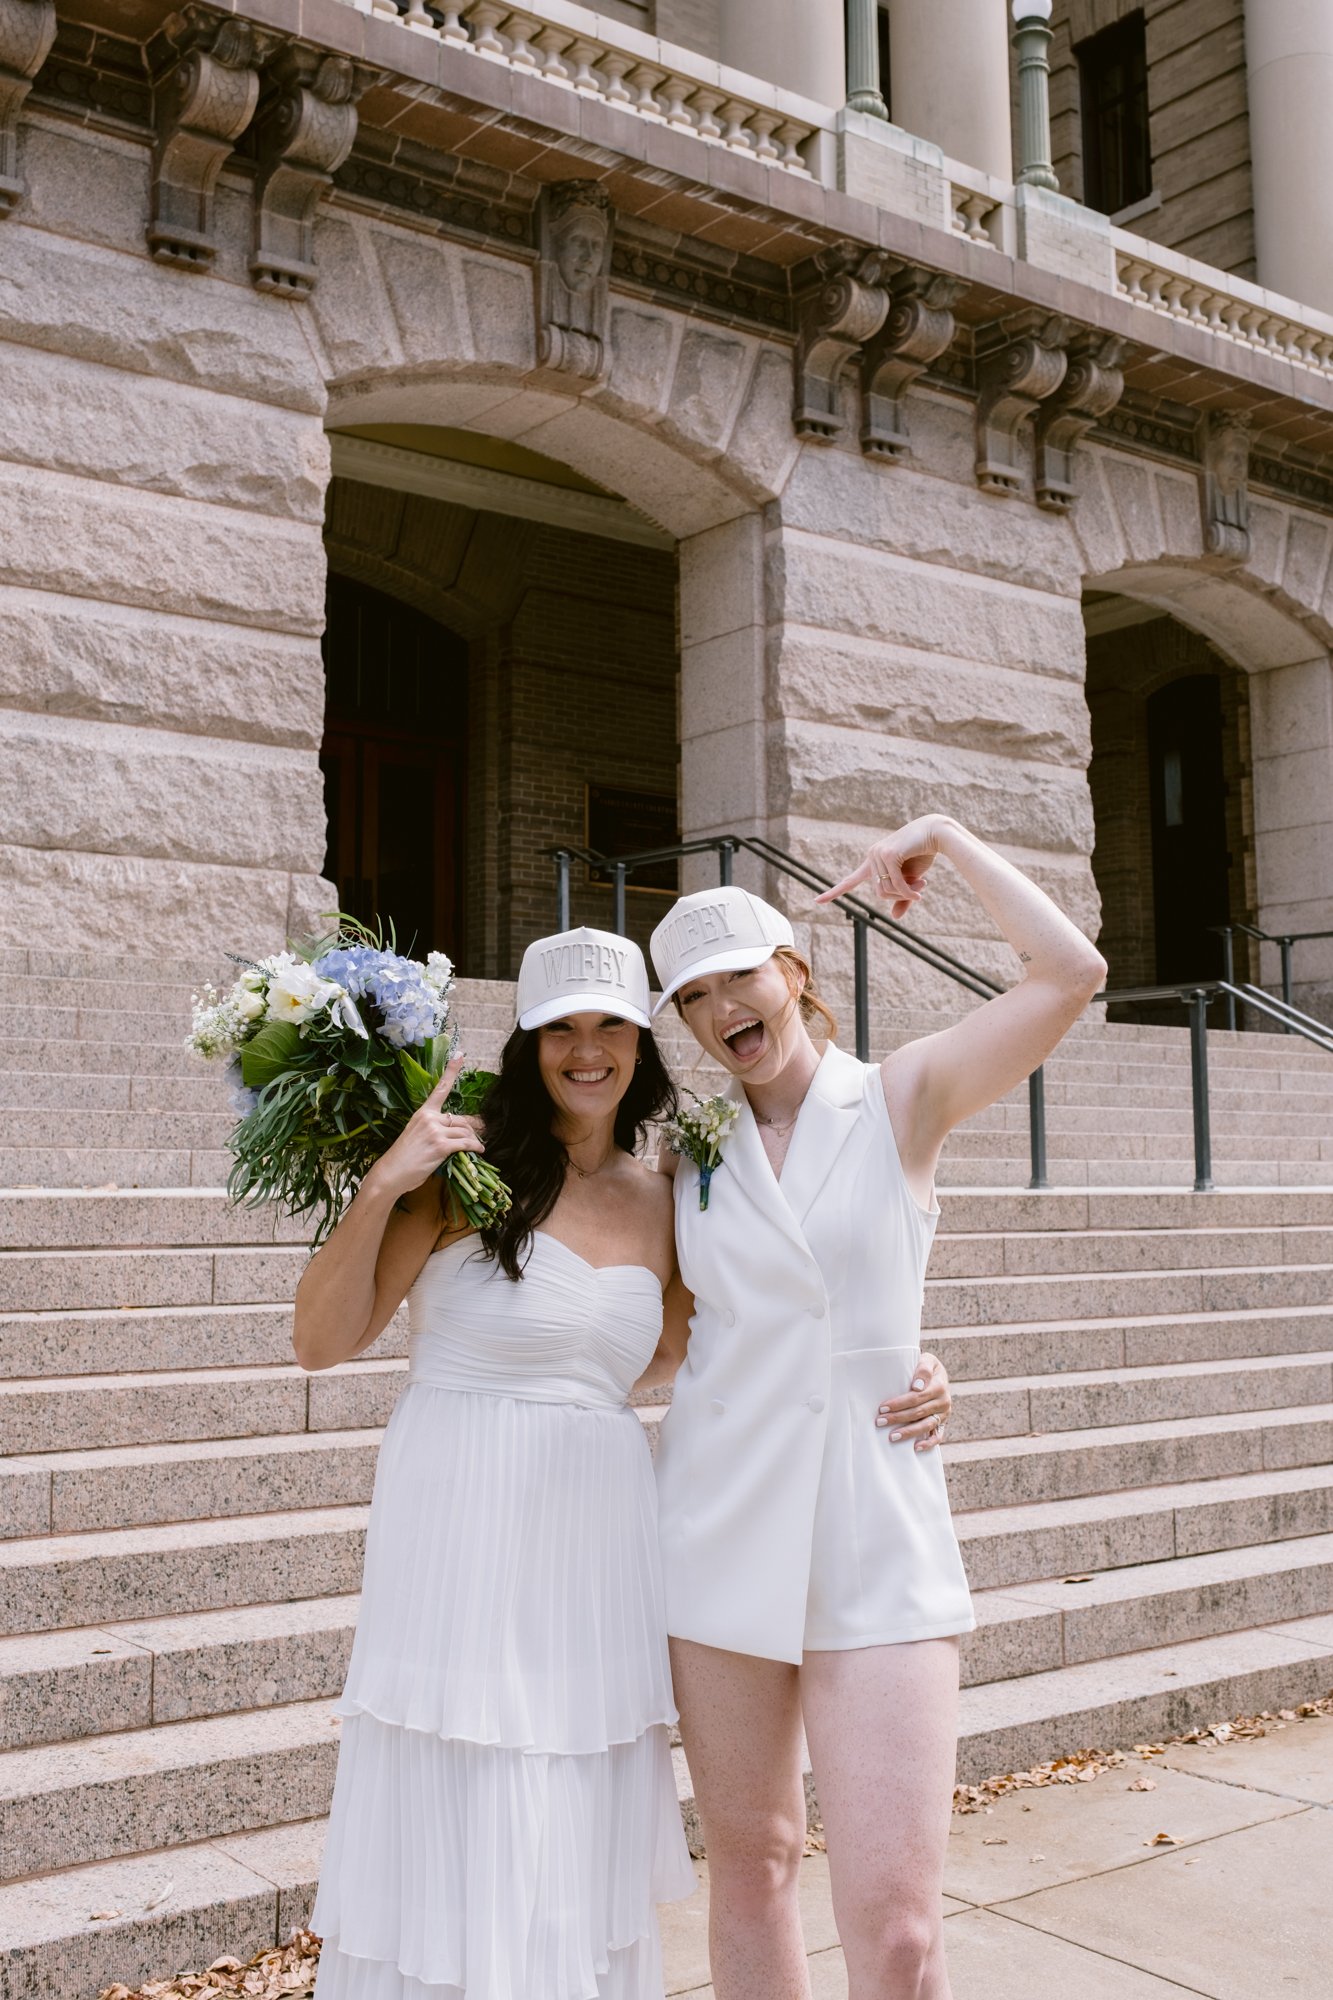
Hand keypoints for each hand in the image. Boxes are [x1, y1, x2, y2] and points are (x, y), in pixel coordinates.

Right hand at [365, 1055, 485, 1201]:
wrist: (391, 1173)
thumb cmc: (403, 1157)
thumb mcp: (416, 1135)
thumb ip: (434, 1128)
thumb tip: (456, 1130)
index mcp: (422, 1112)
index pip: (440, 1088)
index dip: (452, 1071)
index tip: (460, 1055)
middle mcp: (429, 1118)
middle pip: (461, 1119)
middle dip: (471, 1131)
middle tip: (476, 1140)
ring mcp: (434, 1131)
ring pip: (465, 1131)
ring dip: (473, 1141)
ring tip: (476, 1149)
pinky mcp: (440, 1145)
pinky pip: (465, 1143)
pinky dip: (475, 1148)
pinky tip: (479, 1152)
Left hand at [816, 816, 946, 921]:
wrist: (936, 833)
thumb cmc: (923, 853)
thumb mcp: (912, 880)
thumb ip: (902, 897)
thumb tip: (893, 917)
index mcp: (873, 861)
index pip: (850, 880)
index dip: (834, 892)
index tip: (816, 900)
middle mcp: (872, 856)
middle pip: (878, 892)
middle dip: (899, 896)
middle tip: (919, 893)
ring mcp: (878, 853)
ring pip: (885, 890)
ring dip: (905, 894)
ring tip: (922, 885)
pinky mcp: (889, 854)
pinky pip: (895, 883)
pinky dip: (908, 891)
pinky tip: (920, 890)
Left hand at [875, 1350, 951, 1450]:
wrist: (938, 1374)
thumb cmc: (926, 1366)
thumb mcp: (928, 1360)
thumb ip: (923, 1369)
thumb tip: (916, 1386)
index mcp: (939, 1385)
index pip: (916, 1397)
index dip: (899, 1403)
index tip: (882, 1407)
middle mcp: (944, 1401)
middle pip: (918, 1412)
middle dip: (897, 1418)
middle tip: (879, 1421)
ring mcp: (944, 1414)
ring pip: (926, 1426)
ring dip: (908, 1432)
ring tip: (891, 1437)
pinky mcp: (943, 1423)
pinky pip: (938, 1436)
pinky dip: (928, 1443)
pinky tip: (915, 1448)